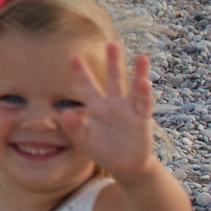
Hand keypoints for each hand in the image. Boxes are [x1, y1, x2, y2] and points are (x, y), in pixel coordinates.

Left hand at [62, 41, 159, 180]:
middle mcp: (114, 105)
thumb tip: (65, 113)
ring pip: (134, 88)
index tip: (73, 55)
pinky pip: (143, 105)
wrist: (125, 167)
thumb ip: (73, 128)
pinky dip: (144, 94)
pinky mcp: (141, 121)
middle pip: (114, 79)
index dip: (81, 72)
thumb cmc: (103, 152)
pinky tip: (145, 82)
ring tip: (142, 57)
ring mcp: (129, 111)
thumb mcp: (83, 141)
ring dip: (139, 73)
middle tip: (113, 43)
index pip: (87, 86)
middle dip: (114, 62)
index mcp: (97, 108)